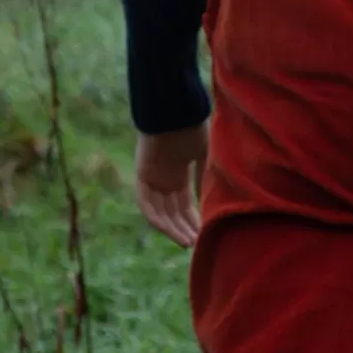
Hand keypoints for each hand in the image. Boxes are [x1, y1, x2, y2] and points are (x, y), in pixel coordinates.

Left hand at [135, 124, 208, 247]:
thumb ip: (205, 178)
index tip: (204, 233)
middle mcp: (165, 178)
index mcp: (179, 173)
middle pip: (173, 211)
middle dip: (184, 228)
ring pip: (160, 210)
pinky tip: (169, 230)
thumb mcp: (205, 155)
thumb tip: (210, 204)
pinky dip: (156, 217)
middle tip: (196, 244)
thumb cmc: (193, 126)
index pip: (184, 204)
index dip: (193, 219)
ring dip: (172, 227)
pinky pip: (146, 202)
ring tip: (187, 242)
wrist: (175, 108)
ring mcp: (152, 177)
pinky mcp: (141, 175)